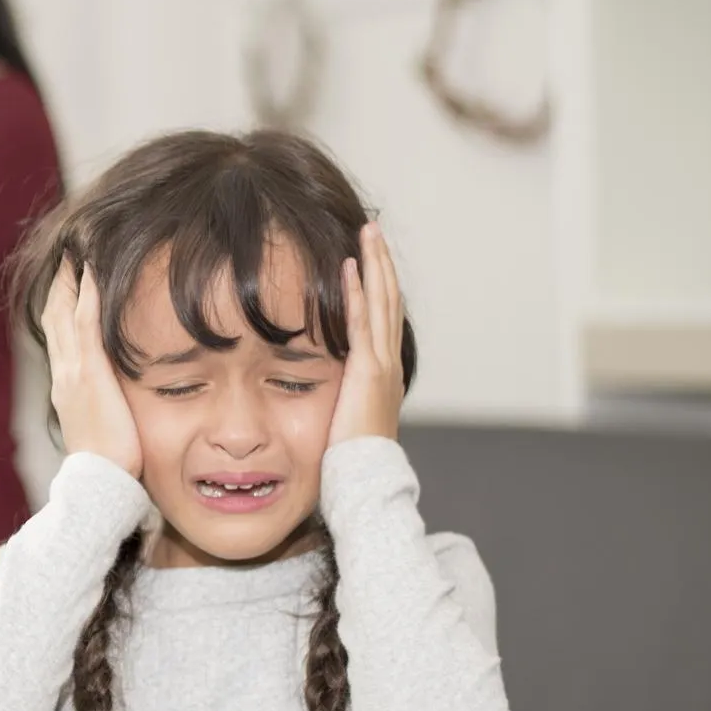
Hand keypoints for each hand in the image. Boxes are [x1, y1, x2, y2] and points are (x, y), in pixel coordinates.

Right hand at [42, 260, 141, 476]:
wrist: (99, 481)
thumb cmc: (108, 460)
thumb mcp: (103, 421)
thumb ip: (106, 399)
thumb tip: (119, 389)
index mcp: (66, 382)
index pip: (59, 331)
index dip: (61, 300)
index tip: (69, 274)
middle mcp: (63, 371)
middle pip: (54, 314)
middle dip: (60, 281)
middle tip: (70, 251)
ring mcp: (72, 371)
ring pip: (64, 312)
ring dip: (71, 278)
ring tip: (79, 250)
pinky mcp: (88, 374)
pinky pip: (84, 324)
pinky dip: (86, 295)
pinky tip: (92, 272)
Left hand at [329, 222, 406, 446]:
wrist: (365, 481)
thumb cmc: (349, 458)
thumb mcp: (345, 415)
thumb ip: (338, 394)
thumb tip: (322, 388)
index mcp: (383, 370)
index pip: (382, 316)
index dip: (378, 284)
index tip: (368, 257)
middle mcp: (388, 362)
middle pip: (388, 299)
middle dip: (380, 262)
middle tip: (372, 229)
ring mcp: (381, 365)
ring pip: (381, 302)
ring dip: (374, 264)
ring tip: (366, 233)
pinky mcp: (368, 372)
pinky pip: (361, 323)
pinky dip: (357, 293)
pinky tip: (349, 267)